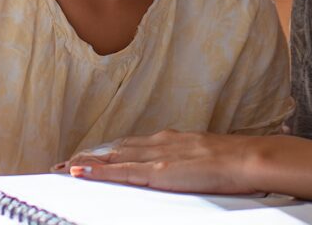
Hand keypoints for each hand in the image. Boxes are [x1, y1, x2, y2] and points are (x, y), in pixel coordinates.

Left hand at [63, 130, 259, 194]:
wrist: (249, 158)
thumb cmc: (236, 162)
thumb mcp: (207, 158)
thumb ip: (190, 162)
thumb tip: (186, 170)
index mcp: (171, 140)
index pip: (131, 145)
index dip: (109, 151)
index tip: (90, 156)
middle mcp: (160, 143)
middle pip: (116, 148)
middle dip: (89, 156)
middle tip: (65, 162)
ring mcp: (158, 155)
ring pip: (112, 157)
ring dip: (86, 162)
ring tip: (63, 168)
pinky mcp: (159, 171)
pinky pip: (121, 171)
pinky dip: (98, 171)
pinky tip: (80, 172)